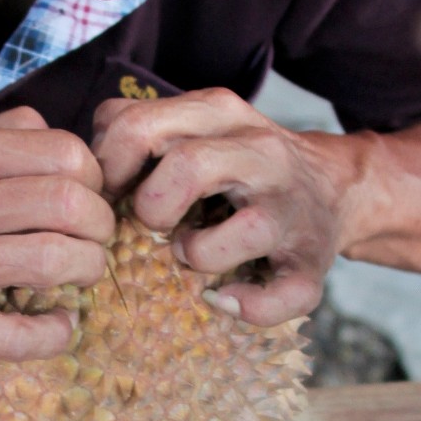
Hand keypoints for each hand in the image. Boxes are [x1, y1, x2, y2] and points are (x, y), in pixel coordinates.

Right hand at [0, 109, 114, 359]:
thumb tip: (57, 137)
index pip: (64, 151)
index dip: (92, 175)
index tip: (87, 193)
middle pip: (71, 203)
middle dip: (100, 223)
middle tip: (93, 236)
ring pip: (60, 260)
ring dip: (88, 269)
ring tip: (80, 272)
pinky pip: (30, 334)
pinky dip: (60, 331)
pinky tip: (58, 321)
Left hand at [92, 88, 357, 324]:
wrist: (331, 188)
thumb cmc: (237, 165)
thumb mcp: (190, 128)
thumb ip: (135, 131)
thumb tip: (88, 169)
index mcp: (218, 114)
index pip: (138, 124)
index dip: (106, 169)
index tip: (108, 194)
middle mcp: (261, 152)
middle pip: (188, 165)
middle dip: (152, 206)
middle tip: (148, 224)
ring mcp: (291, 208)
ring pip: (247, 229)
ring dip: (200, 253)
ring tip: (189, 255)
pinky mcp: (312, 261)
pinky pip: (285, 294)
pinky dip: (249, 306)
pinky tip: (225, 299)